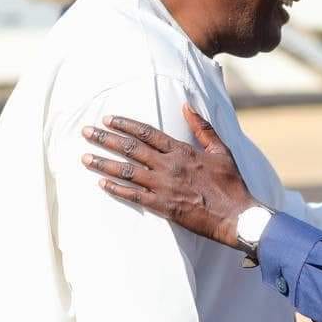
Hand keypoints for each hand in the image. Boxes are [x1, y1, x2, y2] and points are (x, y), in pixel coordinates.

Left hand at [81, 107, 255, 247]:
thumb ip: (202, 128)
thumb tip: (187, 106)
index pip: (147, 133)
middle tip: (86, 132)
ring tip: (85, 157)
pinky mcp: (162, 206)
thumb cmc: (230, 184)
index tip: (108, 119)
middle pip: (131, 149)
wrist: (236, 216)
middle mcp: (169, 166)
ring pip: (127, 171)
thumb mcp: (220, 151)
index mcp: (182, 151)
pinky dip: (116, 189)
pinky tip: (101, 183)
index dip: (126, 125)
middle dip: (106, 139)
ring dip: (104, 163)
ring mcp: (163, 186)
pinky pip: (133, 195)